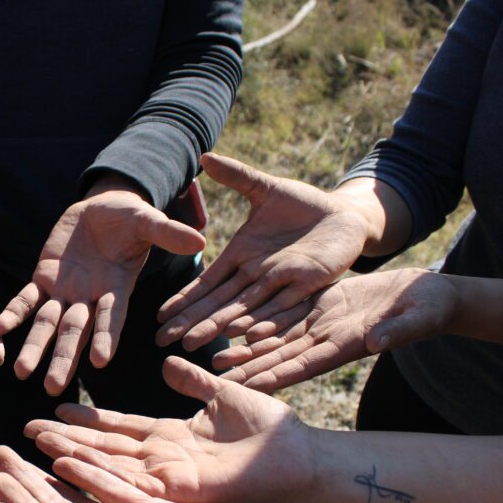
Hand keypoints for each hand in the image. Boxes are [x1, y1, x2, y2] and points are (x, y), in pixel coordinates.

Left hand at [0, 176, 205, 394]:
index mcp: (116, 289)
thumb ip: (167, 233)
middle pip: (76, 332)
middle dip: (65, 358)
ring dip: (35, 347)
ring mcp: (65, 291)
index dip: (106, 337)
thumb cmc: (130, 218)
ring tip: (21, 372)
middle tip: (53, 387)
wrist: (102, 208)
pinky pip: (25, 300)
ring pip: (48, 324)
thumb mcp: (147, 221)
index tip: (101, 361)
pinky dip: (12, 315)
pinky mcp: (43, 279)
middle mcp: (90, 298)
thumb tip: (200, 240)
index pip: (111, 318)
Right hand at [24, 356, 314, 502]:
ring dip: (70, 454)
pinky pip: (129, 482)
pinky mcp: (177, 490)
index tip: (54, 406)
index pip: (117, 427)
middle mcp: (161, 459)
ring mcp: (166, 476)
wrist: (300, 457)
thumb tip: (168, 361)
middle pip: (102, 447)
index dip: (86, 418)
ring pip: (107, 465)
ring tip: (34, 445)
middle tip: (24, 430)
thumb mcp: (223, 393)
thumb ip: (194, 380)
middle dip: (63, 438)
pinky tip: (66, 464)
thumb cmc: (269, 429)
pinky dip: (96, 472)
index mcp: (170, 437)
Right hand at [157, 154, 369, 351]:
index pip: (207, 283)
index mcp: (242, 256)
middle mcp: (256, 275)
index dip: (183, 299)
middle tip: (162, 341)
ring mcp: (280, 282)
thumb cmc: (303, 205)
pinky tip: (246, 337)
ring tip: (194, 344)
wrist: (344, 216)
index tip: (159, 315)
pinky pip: (284, 306)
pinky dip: (266, 323)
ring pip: (245, 310)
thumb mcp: (266, 189)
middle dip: (191, 321)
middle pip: (218, 303)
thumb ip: (237, 177)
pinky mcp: (307, 284)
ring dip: (220, 327)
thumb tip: (205, 158)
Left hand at [214, 268, 456, 391]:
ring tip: (216, 356)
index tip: (249, 388)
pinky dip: (260, 319)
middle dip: (249, 369)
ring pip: (276, 338)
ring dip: (247, 348)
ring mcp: (321, 324)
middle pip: (281, 358)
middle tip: (215, 379)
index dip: (275, 376)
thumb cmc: (430, 310)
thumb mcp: (417, 320)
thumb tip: (377, 341)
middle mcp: (326, 340)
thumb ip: (397, 332)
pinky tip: (235, 323)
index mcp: (345, 347)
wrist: (426, 295)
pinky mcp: (320, 305)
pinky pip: (285, 313)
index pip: (304, 366)